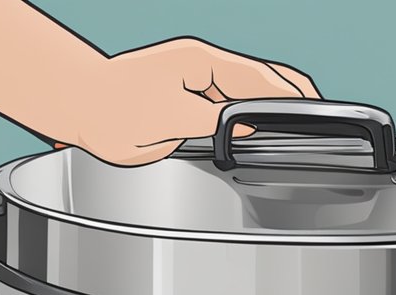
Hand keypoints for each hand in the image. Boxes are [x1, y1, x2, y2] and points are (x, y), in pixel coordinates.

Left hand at [63, 38, 320, 165]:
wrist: (76, 104)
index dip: (290, 96)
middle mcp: (200, 65)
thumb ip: (214, 123)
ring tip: (298, 125)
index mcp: (200, 62)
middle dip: (290, 95)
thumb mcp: (168, 121)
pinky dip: (248, 114)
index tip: (317, 108)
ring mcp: (193, 79)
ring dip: (270, 106)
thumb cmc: (109, 109)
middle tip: (320, 115)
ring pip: (246, 90)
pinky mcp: (185, 96)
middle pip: (260, 78)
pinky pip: (228, 102)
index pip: (259, 78)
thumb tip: (249, 127)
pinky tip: (256, 130)